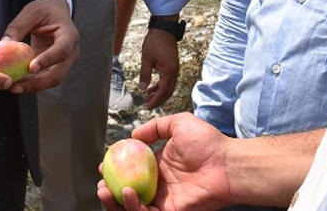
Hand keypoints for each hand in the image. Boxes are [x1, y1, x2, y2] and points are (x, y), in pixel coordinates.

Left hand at [2, 0, 78, 92]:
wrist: (55, 11)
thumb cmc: (46, 10)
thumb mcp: (31, 12)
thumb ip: (18, 27)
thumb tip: (2, 45)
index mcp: (69, 35)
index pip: (61, 51)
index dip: (47, 60)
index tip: (31, 68)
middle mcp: (71, 52)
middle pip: (57, 74)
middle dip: (37, 83)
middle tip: (16, 85)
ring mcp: (63, 62)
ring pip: (51, 80)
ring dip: (32, 86)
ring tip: (13, 86)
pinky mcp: (54, 67)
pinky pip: (44, 79)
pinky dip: (31, 83)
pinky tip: (16, 83)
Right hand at [97, 113, 232, 210]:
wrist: (226, 163)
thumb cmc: (207, 142)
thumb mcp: (178, 123)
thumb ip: (156, 127)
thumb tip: (134, 136)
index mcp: (159, 166)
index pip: (131, 171)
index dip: (115, 170)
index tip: (103, 164)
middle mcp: (160, 185)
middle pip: (128, 192)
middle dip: (110, 191)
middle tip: (101, 185)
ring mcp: (164, 200)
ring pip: (133, 207)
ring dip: (116, 202)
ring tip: (106, 191)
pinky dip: (133, 208)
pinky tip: (128, 193)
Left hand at [139, 27, 179, 108]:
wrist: (164, 28)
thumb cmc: (154, 42)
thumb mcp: (146, 58)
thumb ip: (145, 74)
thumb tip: (142, 88)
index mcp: (168, 71)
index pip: (164, 91)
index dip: (156, 100)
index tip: (148, 106)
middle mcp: (174, 71)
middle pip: (168, 91)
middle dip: (158, 99)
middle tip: (147, 104)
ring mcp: (175, 68)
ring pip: (169, 86)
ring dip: (160, 93)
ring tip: (148, 96)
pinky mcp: (173, 65)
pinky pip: (169, 80)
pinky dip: (161, 85)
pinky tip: (152, 87)